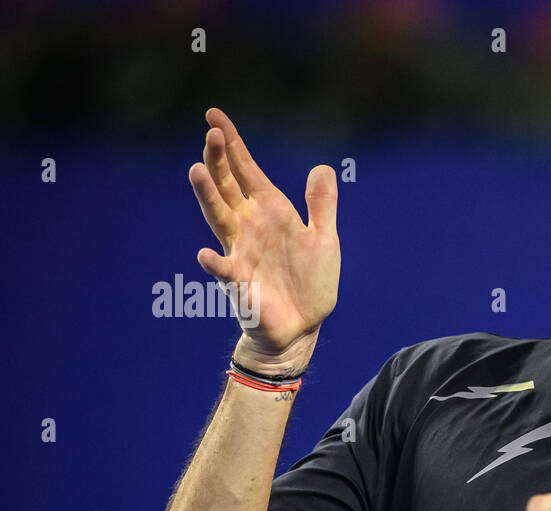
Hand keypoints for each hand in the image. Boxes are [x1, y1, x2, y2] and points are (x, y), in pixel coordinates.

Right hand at [188, 107, 339, 371]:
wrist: (302, 326)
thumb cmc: (309, 283)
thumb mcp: (324, 240)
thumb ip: (322, 206)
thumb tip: (322, 167)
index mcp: (270, 211)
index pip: (246, 170)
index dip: (232, 143)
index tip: (213, 115)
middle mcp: (249, 226)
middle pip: (227, 185)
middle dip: (218, 160)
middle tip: (210, 133)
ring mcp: (241, 251)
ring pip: (218, 217)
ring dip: (207, 195)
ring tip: (196, 170)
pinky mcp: (240, 281)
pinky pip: (224, 270)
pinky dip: (215, 262)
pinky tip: (207, 254)